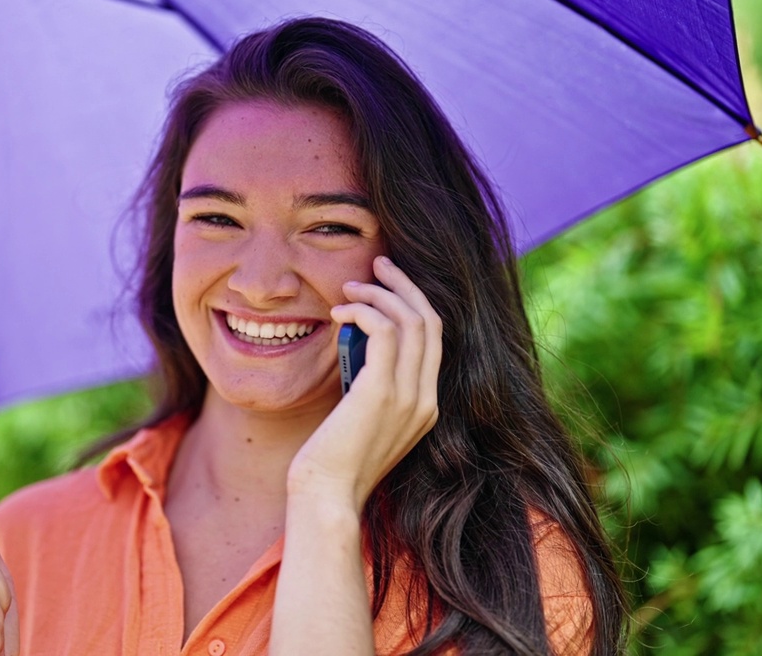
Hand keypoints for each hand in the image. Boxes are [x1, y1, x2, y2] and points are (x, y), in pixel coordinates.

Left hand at [287, 255, 442, 510]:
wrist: (327, 498)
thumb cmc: (333, 463)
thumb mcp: (362, 419)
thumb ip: (369, 385)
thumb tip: (354, 344)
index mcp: (426, 406)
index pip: (434, 338)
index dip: (414, 301)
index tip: (386, 282)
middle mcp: (426, 399)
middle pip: (431, 320)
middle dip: (404, 285)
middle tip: (377, 263)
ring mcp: (409, 397)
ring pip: (412, 320)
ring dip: (379, 294)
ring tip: (348, 287)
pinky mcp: (382, 393)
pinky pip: (386, 332)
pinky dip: (365, 311)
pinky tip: (340, 311)